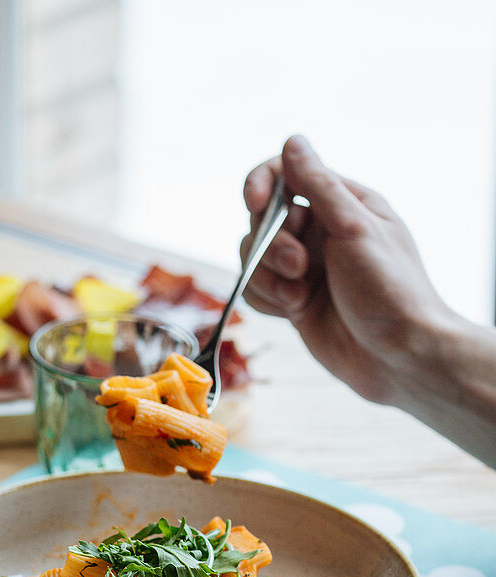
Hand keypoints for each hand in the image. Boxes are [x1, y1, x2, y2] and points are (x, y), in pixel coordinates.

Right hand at [241, 135, 456, 404]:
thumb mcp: (355, 230)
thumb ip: (320, 187)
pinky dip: (267, 301)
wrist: (398, 358)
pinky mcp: (293, 301)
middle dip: (272, 246)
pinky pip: (256, 290)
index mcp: (343, 203)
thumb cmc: (390, 291)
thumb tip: (292, 142)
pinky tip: (294, 312)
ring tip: (299, 298)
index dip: (262, 184)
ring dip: (268, 278)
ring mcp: (305, 268)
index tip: (255, 204)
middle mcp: (321, 232)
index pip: (286, 174)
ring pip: (254, 257)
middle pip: (263, 220)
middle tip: (299, 269)